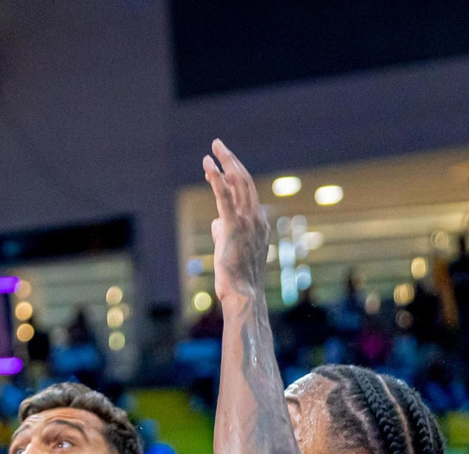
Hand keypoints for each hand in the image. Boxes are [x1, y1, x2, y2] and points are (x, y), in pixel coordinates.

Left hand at [202, 139, 269, 303]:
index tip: (221, 166)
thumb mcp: (231, 252)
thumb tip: (216, 223)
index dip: (234, 176)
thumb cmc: (236, 280)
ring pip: (239, 183)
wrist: (243, 295)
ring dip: (226, 162)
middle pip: (246, 181)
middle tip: (219, 145)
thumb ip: (224, 234)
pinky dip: (217, 179)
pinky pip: (225, 197)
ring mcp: (247, 222)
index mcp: (259, 224)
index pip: (248, 193)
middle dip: (232, 160)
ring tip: (214, 147)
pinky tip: (209, 165)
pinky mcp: (233, 227)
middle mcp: (257, 219)